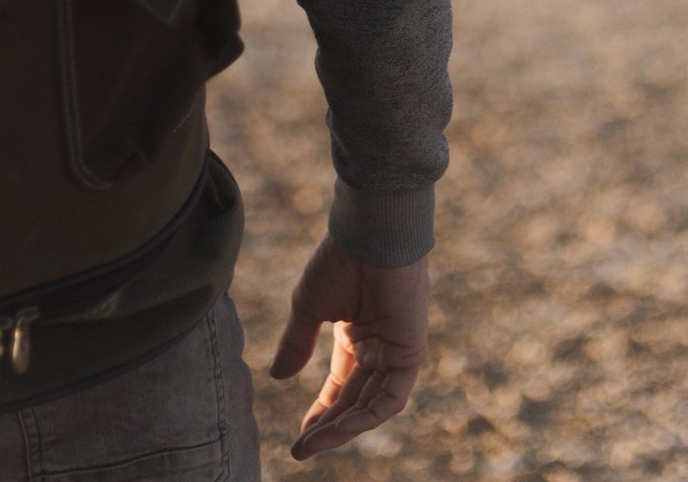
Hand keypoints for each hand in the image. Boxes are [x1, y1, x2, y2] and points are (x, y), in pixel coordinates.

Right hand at [268, 236, 429, 460]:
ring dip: (343, 427)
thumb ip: (296, 343)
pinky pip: (390, 397)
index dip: (321, 412)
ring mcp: (395, 351)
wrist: (369, 237)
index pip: (341, 385)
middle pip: (354, 400)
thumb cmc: (339, 262)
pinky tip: (340, 427)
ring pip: (371, 404)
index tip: (300, 437)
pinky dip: (367, 416)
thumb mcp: (308, 307)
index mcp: (356, 334)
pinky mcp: (410, 353)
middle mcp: (377, 346)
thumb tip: (278, 377)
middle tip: (301, 449)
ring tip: (313, 443)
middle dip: (328, 426)